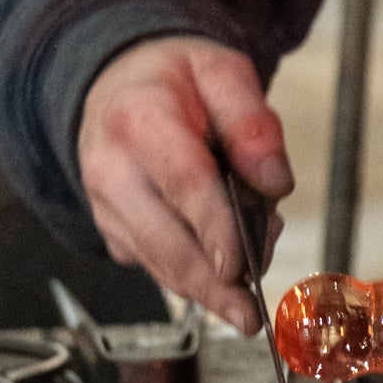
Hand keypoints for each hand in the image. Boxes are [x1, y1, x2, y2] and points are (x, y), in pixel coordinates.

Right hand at [77, 35, 291, 333]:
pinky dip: (194, 274)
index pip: (183, 183)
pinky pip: (156, 267)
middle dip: (213, 283)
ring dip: (209, 285)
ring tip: (250, 281)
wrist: (118, 85)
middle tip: (252, 310)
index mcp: (139, 118)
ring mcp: (106, 207)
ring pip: (159, 266)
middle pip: (164, 242)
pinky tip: (224, 258)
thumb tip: (276, 182)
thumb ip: (252, 123)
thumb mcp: (222, 72)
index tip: (242, 266)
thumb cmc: (175, 81)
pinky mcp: (113, 234)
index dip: (215, 230)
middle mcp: (110, 168)